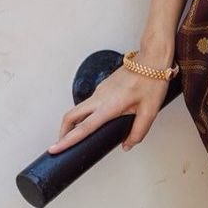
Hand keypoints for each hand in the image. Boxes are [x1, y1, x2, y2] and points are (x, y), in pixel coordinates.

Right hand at [48, 59, 172, 154]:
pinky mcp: (104, 87)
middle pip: (71, 116)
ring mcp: (100, 90)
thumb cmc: (152, 82)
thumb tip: (127, 145)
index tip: (54, 149)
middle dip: (63, 132)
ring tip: (78, 136)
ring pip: (80, 108)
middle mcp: (100, 97)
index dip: (67, 140)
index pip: (83, 127)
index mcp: (109, 106)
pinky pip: (90, 103)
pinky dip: (86, 114)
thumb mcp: (149, 111)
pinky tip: (96, 120)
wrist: (152, 58)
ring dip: (75, 122)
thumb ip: (138, 132)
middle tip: (61, 145)